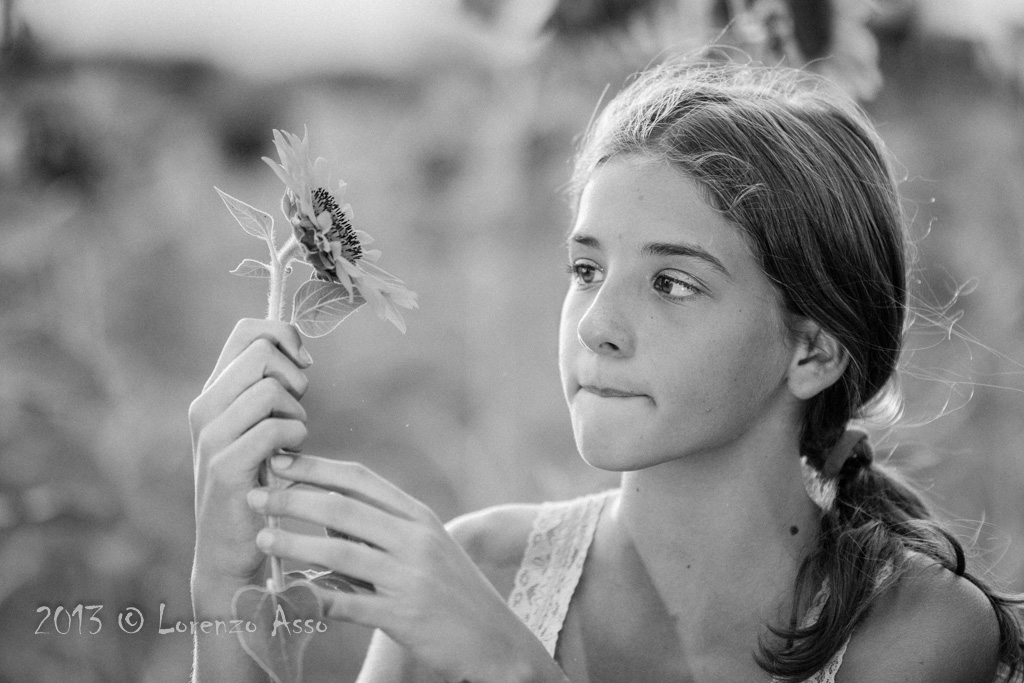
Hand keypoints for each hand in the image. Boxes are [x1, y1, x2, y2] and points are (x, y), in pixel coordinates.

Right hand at [188, 318, 311, 594]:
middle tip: (296, 411)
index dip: (284, 336)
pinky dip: (295, 440)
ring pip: (271, 389)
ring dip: (297, 413)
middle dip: (295, 378)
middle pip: (263, 353)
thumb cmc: (255, 481)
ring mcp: (210, 437)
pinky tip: (288, 460)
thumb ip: (268, 387)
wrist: (229, 547)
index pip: (247, 331)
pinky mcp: (225, 467)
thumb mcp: (257, 426)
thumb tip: (299, 351)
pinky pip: (275, 429)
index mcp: (213, 391)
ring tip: (291, 441)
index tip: (303, 365)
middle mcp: (204, 407)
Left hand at [248, 456, 557, 682]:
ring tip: (262, 536)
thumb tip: (326, 513)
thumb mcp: (426, 546)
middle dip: (294, 498)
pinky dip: (311, 596)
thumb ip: (383, 527)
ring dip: (296, 542)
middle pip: (344, 509)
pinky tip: (283, 591)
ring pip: (341, 552)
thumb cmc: (451, 589)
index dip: (316, 467)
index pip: (360, 479)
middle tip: (256, 494)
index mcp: (418, 515)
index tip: (280, 461)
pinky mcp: (404, 615)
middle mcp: (415, 538)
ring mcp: (410, 576)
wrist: (493, 637)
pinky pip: (348, 602)